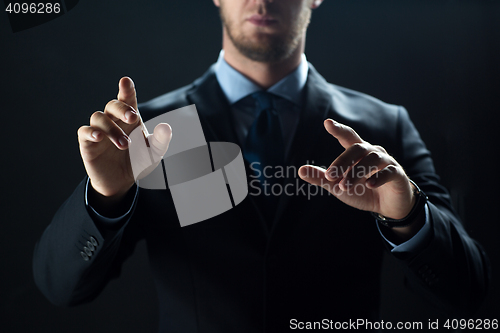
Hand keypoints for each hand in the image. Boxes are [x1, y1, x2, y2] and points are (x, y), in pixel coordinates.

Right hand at [77, 77, 171, 204]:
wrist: (122, 181)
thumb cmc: (138, 161)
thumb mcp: (154, 152)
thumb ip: (161, 140)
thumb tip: (166, 127)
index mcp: (129, 119)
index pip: (127, 99)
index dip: (126, 89)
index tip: (126, 81)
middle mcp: (113, 120)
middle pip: (112, 105)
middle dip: (122, 109)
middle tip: (133, 118)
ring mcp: (99, 131)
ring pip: (99, 118)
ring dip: (112, 129)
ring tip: (125, 144)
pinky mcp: (88, 143)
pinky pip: (84, 131)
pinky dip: (90, 132)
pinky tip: (99, 137)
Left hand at [298, 119, 415, 219]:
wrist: (389, 207)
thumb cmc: (362, 191)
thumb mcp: (338, 186)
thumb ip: (322, 178)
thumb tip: (300, 170)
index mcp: (358, 152)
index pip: (348, 137)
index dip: (339, 129)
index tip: (327, 123)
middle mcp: (373, 152)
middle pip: (358, 148)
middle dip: (342, 161)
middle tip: (330, 176)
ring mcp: (387, 162)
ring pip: (371, 160)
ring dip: (356, 173)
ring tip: (344, 186)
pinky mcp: (398, 175)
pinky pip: (389, 171)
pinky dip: (378, 177)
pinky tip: (368, 185)